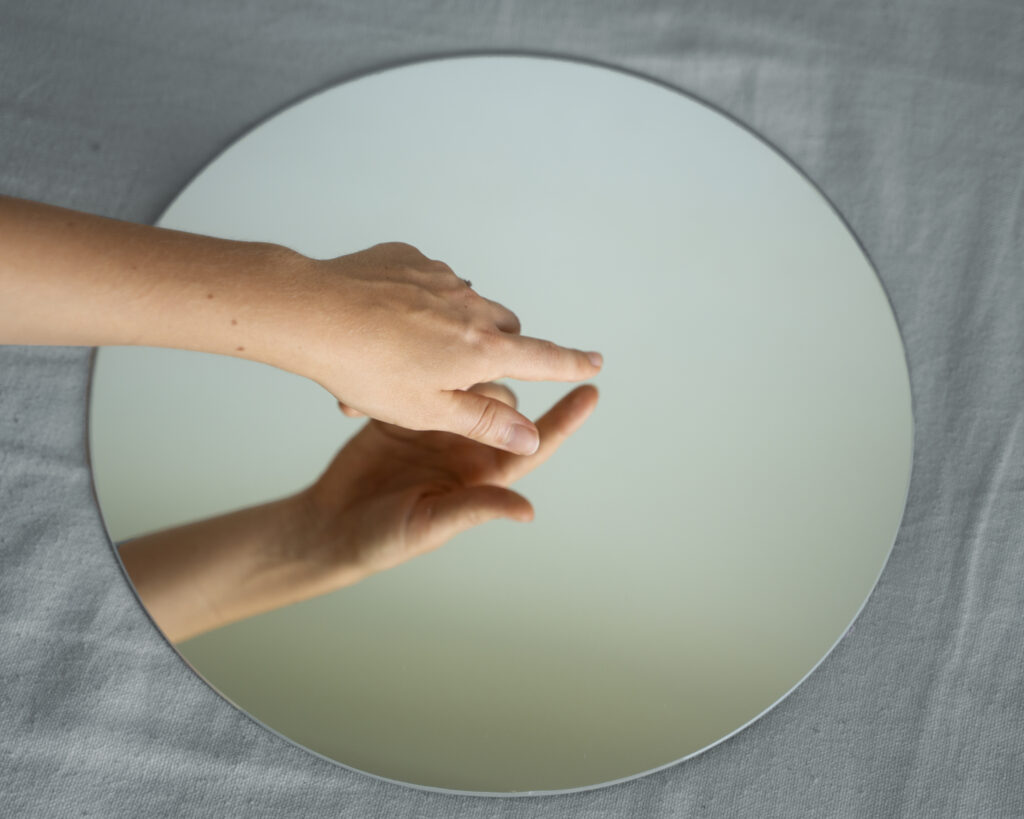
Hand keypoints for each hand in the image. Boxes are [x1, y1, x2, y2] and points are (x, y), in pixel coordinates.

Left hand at [289, 242, 601, 455]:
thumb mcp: (426, 411)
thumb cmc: (368, 371)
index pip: (541, 358)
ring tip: (404, 354)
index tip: (596, 361)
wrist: (312, 313)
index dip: (571, 363)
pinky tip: (384, 323)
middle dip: (497, 347)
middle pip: (504, 327)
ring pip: (466, 303)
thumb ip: (484, 422)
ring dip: (454, 325)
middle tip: (462, 373)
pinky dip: (420, 302)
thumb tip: (532, 436)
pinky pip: (430, 281)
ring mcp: (440, 277)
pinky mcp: (409, 259)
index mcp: (481, 350)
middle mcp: (470, 306)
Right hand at [293, 381, 598, 589]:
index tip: (592, 391)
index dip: (564, 420)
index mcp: (481, 475)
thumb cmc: (385, 538)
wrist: (331, 526)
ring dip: (464, 371)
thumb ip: (476, 509)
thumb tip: (528, 510)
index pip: (533, 444)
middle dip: (503, 381)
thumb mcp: (431, 525)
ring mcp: (436, 428)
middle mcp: (466, 448)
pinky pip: (423, 385)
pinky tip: (408, 359)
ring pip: (468, 385)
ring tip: (453, 352)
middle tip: (492, 358)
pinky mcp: (403, 414)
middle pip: (503, 403)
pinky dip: (418, 373)